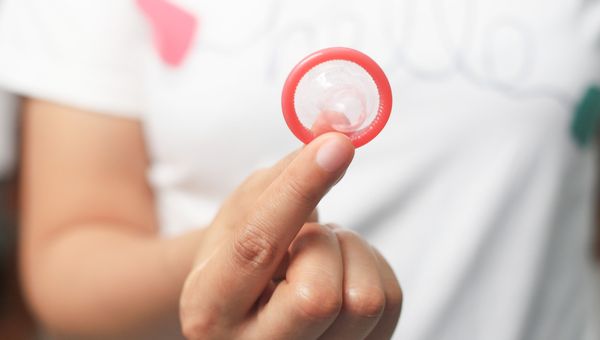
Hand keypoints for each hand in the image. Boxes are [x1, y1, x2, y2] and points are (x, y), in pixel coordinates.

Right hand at [179, 133, 401, 339]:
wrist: (248, 307)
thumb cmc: (239, 255)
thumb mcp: (242, 213)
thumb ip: (284, 174)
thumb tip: (333, 127)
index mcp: (210, 307)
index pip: (257, 248)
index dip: (298, 189)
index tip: (336, 144)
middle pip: (321, 295)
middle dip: (325, 243)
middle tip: (309, 234)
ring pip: (365, 300)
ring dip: (351, 253)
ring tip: (320, 255)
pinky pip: (390, 301)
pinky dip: (373, 268)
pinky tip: (341, 272)